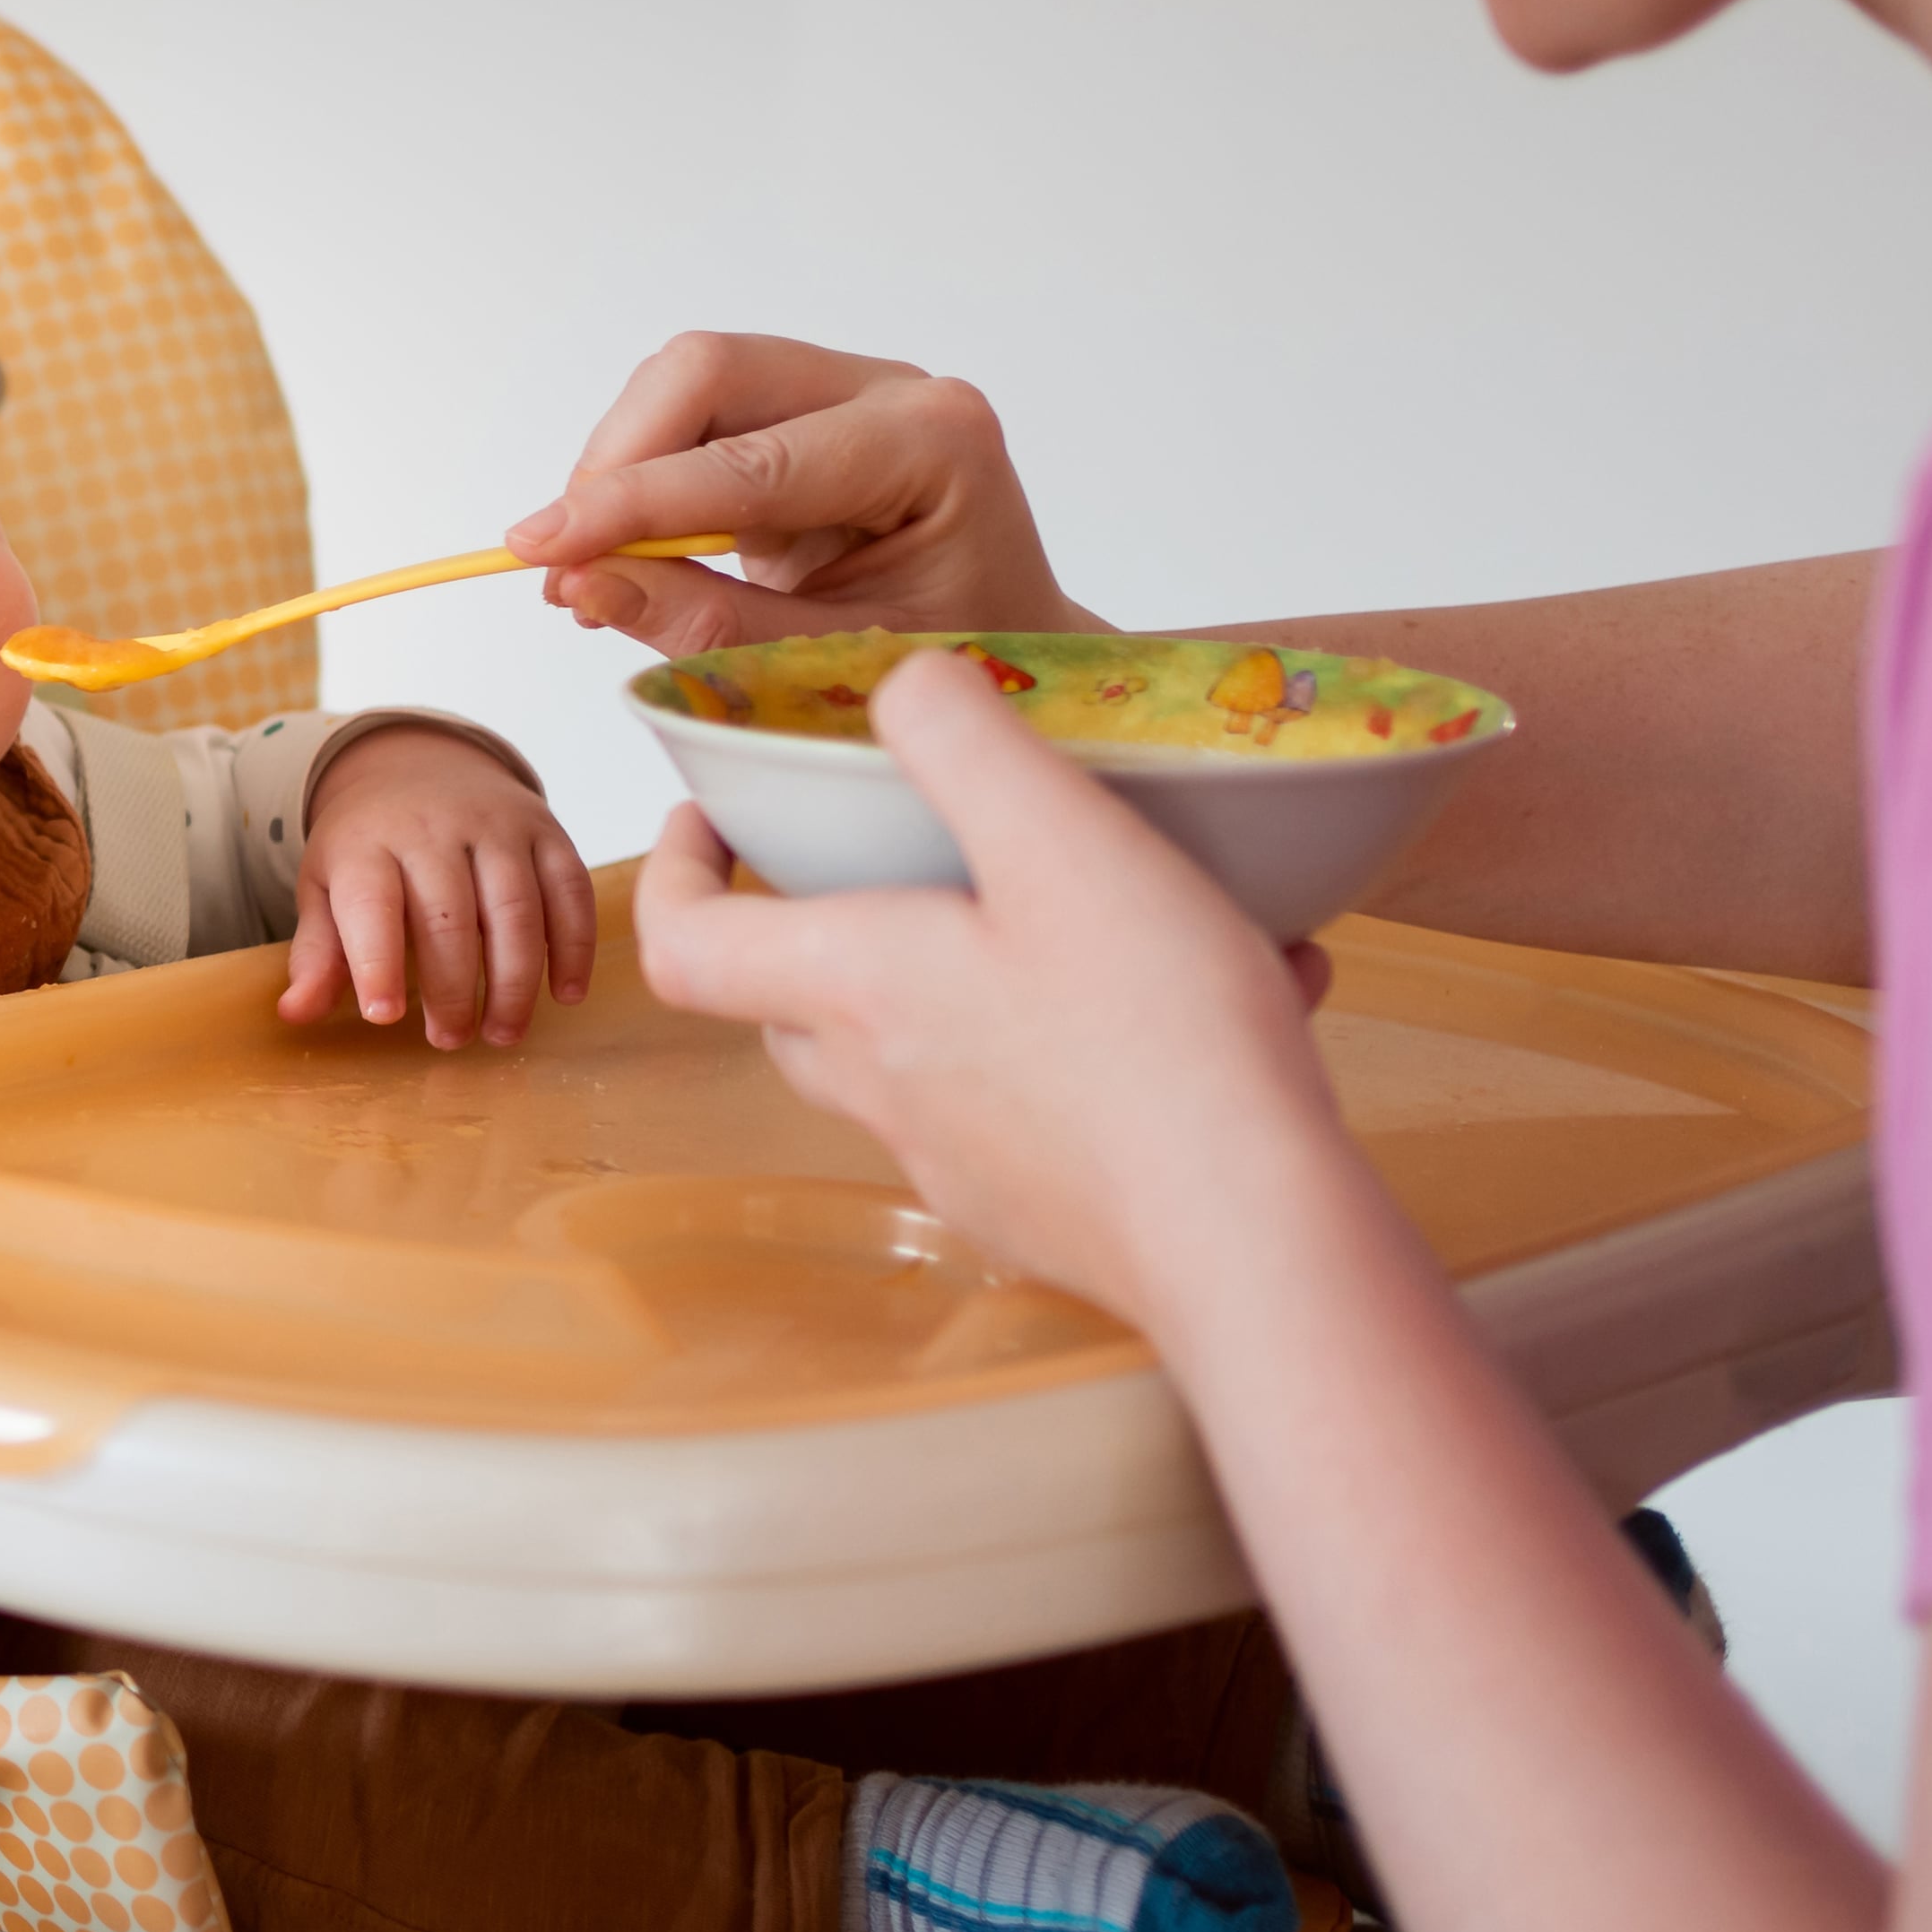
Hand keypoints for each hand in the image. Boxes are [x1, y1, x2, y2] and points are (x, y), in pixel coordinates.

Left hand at [274, 725, 591, 1048]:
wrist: (420, 764)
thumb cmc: (369, 846)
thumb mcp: (326, 888)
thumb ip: (317, 954)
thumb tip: (294, 1015)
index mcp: (366, 844)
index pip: (372, 903)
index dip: (377, 962)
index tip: (385, 1016)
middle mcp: (433, 827)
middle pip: (449, 915)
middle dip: (453, 988)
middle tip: (449, 1039)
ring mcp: (496, 825)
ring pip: (516, 907)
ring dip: (515, 980)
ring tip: (502, 1032)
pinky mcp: (545, 829)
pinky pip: (569, 889)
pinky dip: (573, 946)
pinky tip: (564, 993)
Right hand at [510, 331, 1100, 657]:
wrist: (1018, 653)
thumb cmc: (962, 669)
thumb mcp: (842, 668)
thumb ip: (715, 627)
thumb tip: (585, 583)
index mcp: (932, 445)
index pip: (749, 456)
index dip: (631, 501)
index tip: (540, 547)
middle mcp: (892, 392)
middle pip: (707, 370)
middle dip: (618, 462)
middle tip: (566, 561)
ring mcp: (848, 389)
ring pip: (687, 382)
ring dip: (622, 469)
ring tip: (596, 571)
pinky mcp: (805, 409)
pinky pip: (696, 413)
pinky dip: (645, 478)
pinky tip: (631, 552)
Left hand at [624, 649, 1345, 1320]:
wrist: (1254, 1244)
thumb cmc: (1151, 1041)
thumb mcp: (1056, 837)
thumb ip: (963, 741)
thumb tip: (904, 687)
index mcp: (855, 990)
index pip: (686, 943)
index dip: (677, 872)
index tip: (712, 818)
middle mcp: (887, 1091)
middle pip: (796, 1005)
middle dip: (823, 923)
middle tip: (894, 857)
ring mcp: (965, 1165)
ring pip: (928, 1055)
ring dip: (991, 979)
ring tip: (1127, 918)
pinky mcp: (1047, 1214)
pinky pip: (1040, 1109)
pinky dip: (1096, 1050)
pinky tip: (1223, 1006)